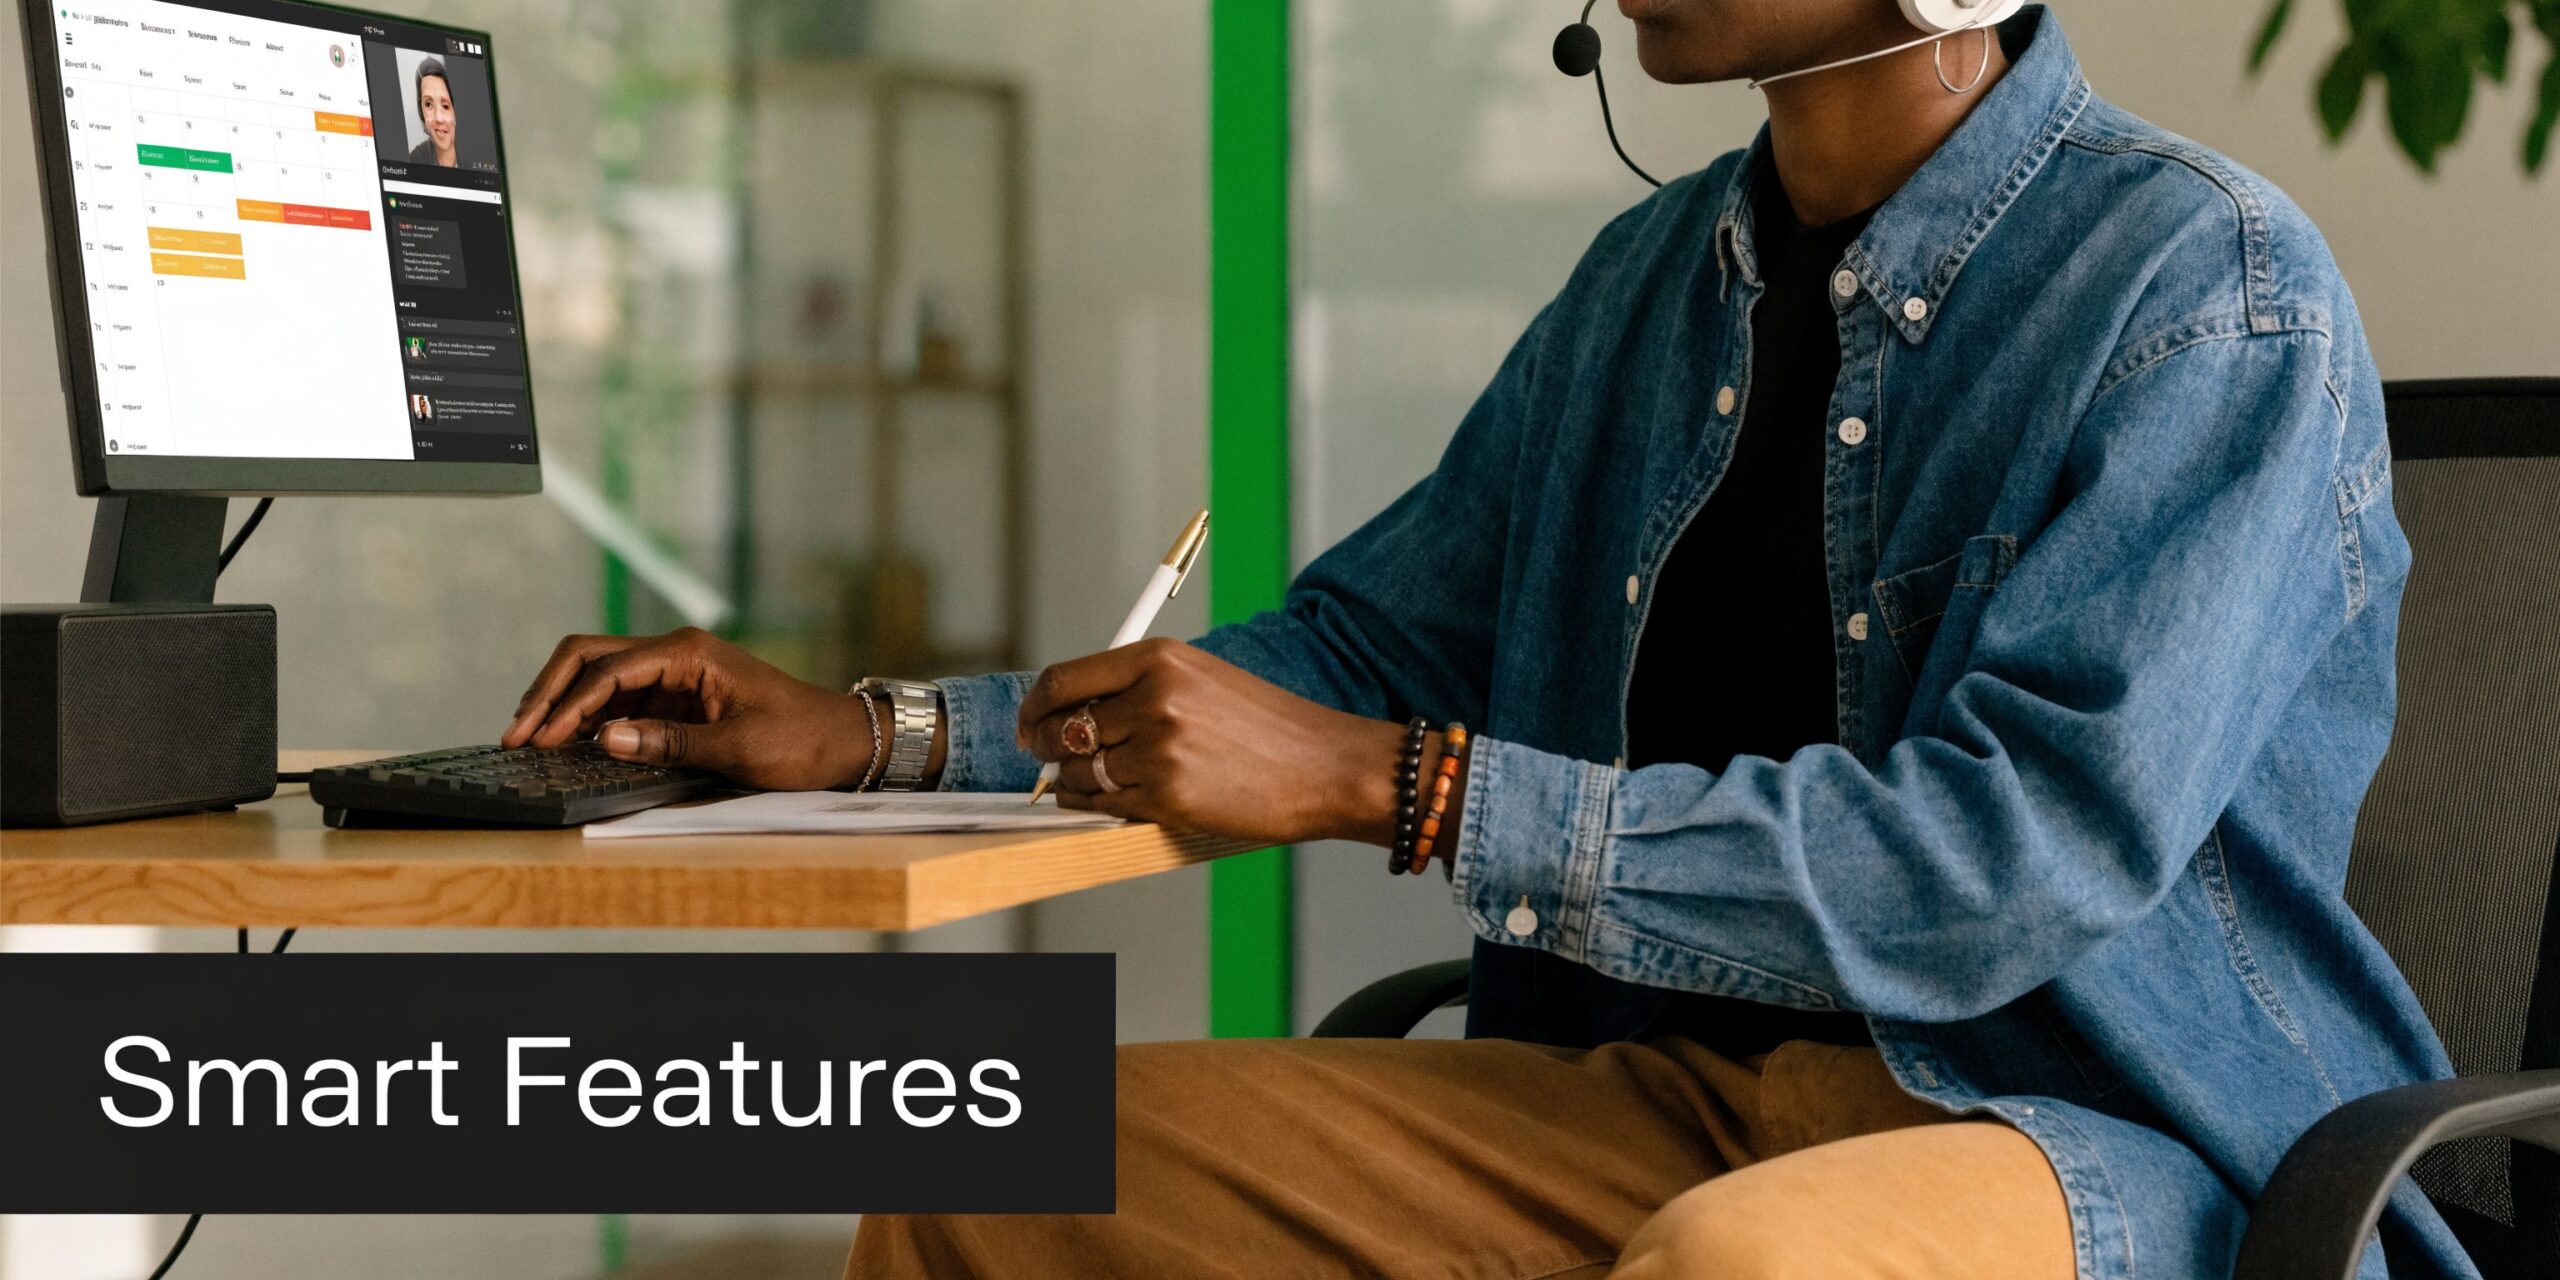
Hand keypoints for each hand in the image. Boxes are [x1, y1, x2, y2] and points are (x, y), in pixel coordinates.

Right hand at [501, 627, 874, 789]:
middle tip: (516, 734)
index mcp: (689, 652)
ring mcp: (674, 675)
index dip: (568, 705)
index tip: (540, 739)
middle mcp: (676, 654)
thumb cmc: (801, 739)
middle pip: (590, 658)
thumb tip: (605, 739)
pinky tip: (566, 743)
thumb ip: (670, 743)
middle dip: (549, 694)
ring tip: (528, 740)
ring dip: (563, 705)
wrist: (842, 741)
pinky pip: (619, 701)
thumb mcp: (739, 748)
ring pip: (599, 677)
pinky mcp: (676, 700)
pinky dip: (588, 718)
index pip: (608, 669)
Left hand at [1017, 638, 1410, 845]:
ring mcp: (1159, 749)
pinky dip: (1097, 808)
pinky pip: (1104, 806)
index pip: (1064, 680)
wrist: (1326, 766)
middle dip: (1050, 749)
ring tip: (1099, 783)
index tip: (1030, 724)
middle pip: (1064, 729)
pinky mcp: (1167, 796)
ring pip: (1081, 773)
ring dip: (1079, 783)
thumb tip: (1077, 714)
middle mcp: (1154, 698)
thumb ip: (1141, 687)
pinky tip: (1112, 802)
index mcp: (1160, 658)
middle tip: (1051, 759)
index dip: (1035, 708)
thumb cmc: (1270, 728)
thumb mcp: (1203, 679)